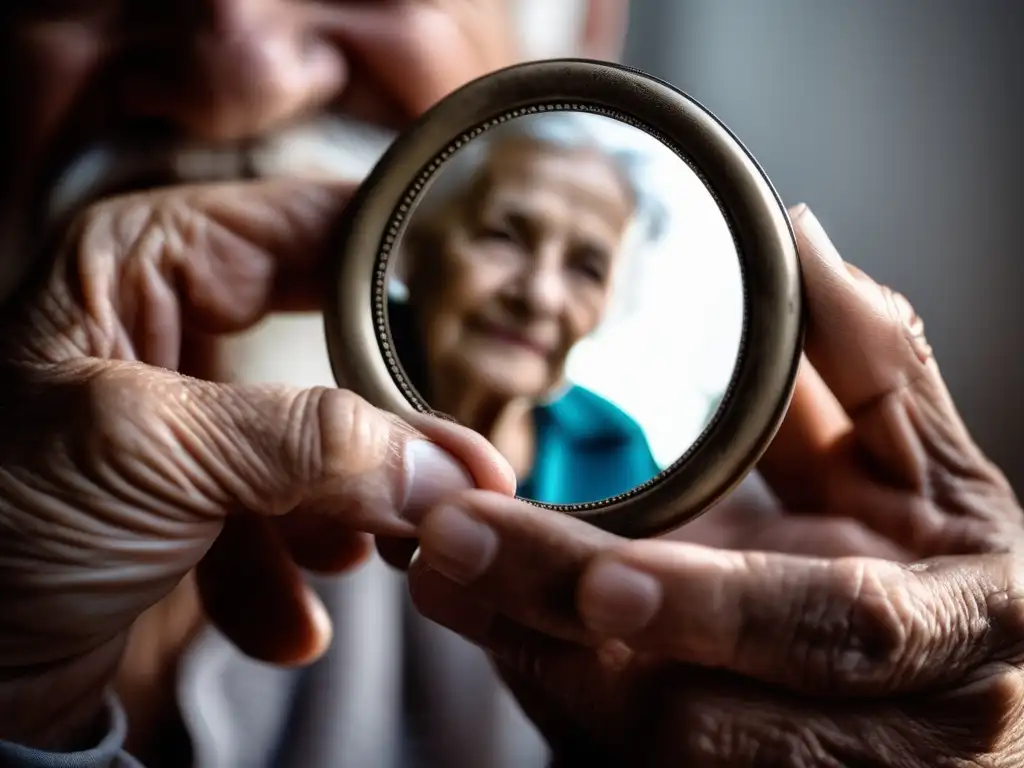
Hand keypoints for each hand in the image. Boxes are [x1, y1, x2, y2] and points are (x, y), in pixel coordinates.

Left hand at [0, 180, 513, 748]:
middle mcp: (171, 330)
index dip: (398, 268)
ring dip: (349, 513)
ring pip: (319, 444)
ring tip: (371, 557)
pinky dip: (297, 574)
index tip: (477, 316)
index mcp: (144, 265)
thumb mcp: (151, 451)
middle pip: (328, 348)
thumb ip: (312, 445)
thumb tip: (445, 463)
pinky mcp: (196, 506)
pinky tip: (288, 621)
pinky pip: (286, 521)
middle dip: (385, 427)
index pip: (307, 228)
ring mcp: (189, 423)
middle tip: (453, 471)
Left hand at [407, 206, 1023, 764]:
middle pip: (707, 715)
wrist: (934, 698)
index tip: (599, 575)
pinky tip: (480, 616)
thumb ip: (870, 360)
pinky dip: (545, 688)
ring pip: (649, 751)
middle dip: (567, 628)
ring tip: (440, 571)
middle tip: (448, 546)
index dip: (718, 606)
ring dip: (531, 661)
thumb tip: (798, 229)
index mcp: (964, 625)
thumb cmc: (935, 566)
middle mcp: (902, 732)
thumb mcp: (924, 465)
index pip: (839, 625)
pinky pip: (615, 756)